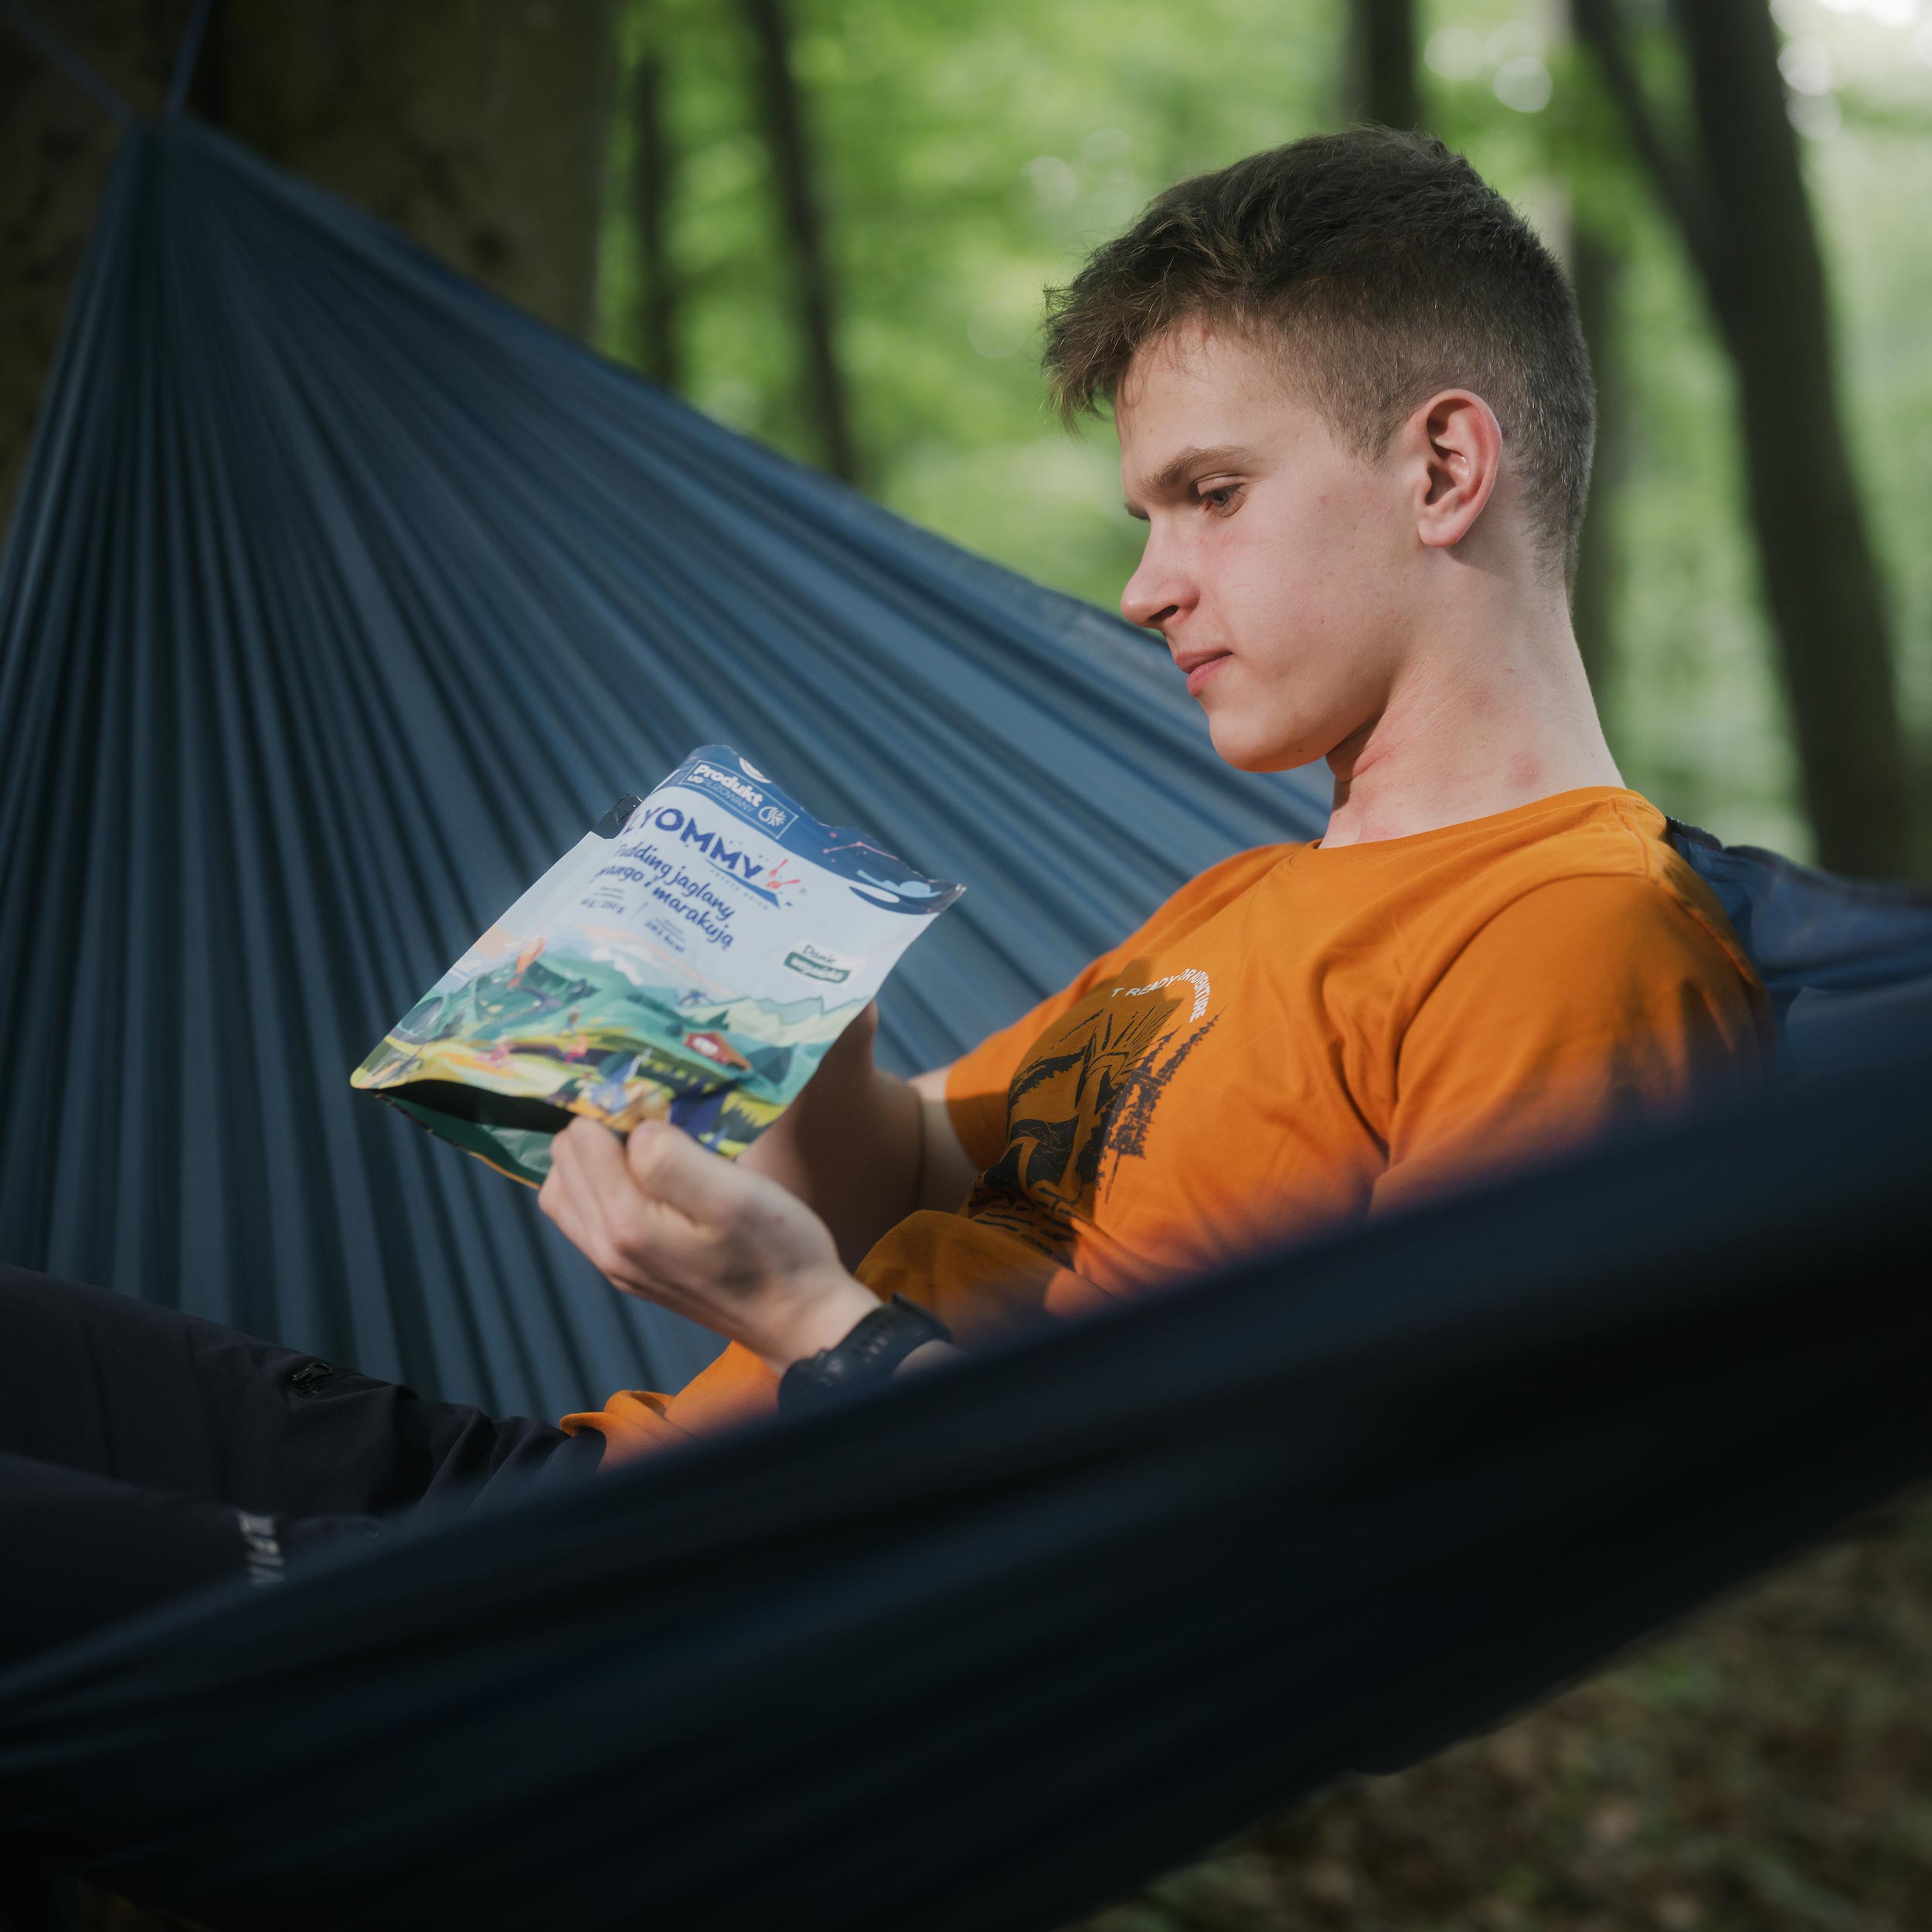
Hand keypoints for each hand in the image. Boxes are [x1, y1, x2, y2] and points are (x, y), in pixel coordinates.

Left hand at [538, 1115, 881, 1372]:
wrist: (799, 1320)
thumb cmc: (776, 1251)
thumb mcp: (734, 1195)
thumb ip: (672, 1158)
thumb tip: (635, 1127)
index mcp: (625, 1223)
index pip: (580, 1138)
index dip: (618, 1110)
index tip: (663, 1109)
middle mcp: (604, 1246)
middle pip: (565, 1160)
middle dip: (604, 1129)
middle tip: (661, 1124)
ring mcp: (612, 1264)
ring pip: (566, 1189)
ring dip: (597, 1157)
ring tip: (648, 1149)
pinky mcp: (627, 1271)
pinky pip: (585, 1215)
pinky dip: (601, 1186)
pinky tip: (645, 1182)